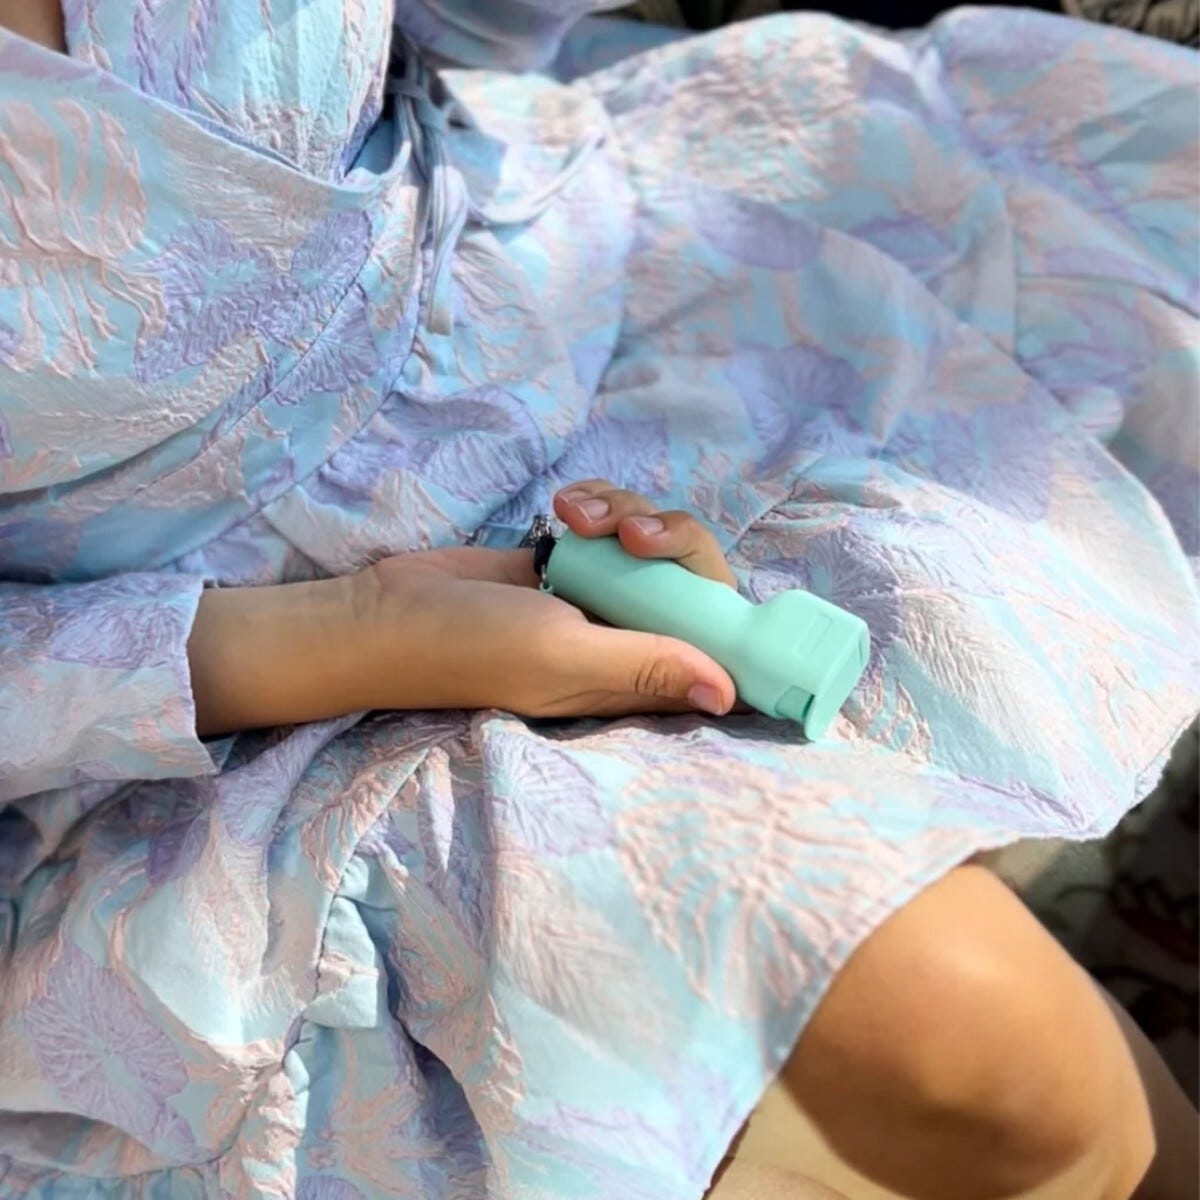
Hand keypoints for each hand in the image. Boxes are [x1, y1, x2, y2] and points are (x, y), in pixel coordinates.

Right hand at [360, 480, 737, 719]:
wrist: (388, 611)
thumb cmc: (472, 646)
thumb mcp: (562, 655)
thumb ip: (645, 665)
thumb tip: (729, 694)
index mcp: (637, 676)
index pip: (718, 653)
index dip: (733, 617)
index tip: (712, 584)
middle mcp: (628, 636)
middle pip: (694, 579)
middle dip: (672, 540)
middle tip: (631, 536)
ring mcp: (601, 593)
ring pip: (655, 540)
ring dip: (626, 511)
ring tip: (574, 515)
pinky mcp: (572, 557)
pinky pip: (615, 519)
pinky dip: (600, 503)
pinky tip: (563, 506)